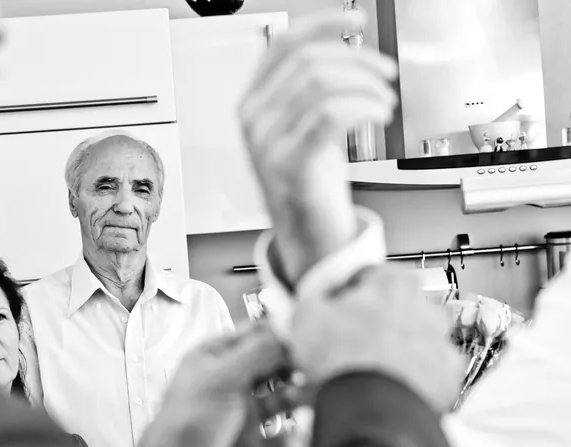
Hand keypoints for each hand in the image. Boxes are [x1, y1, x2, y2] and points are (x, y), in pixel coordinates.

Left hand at [139, 324, 299, 446]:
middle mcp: (230, 372)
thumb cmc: (185, 420)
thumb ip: (253, 353)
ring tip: (305, 384)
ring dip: (294, 381)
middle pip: (268, 355)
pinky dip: (290, 403)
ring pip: (276, 381)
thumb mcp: (220, 378)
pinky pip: (277, 407)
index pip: (253, 332)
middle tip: (308, 361)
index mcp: (216, 354)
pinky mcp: (250, 421)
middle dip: (290, 357)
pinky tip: (298, 402)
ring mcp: (240, 397)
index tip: (301, 338)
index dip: (278, 333)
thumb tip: (282, 333)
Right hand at [238, 10, 397, 285]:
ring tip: (385, 102)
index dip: (322, 25)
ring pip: (321, 84)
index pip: (283, 45)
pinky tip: (378, 114)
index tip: (356, 22)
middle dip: (358, 61)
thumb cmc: (310, 180)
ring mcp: (267, 142)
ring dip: (366, 87)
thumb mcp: (304, 125)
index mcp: (254, 102)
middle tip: (385, 74)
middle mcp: (254, 118)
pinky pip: (330, 115)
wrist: (307, 231)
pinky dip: (363, 107)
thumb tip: (348, 52)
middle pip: (308, 62)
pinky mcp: (290, 163)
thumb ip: (312, 90)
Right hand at [289, 266, 463, 412]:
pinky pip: (426, 372)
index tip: (335, 308)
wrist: (371, 407)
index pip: (367, 275)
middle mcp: (424, 307)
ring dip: (394, 350)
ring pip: (413, 340)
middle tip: (348, 342)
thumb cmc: (346, 359)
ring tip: (364, 370)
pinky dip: (409, 377)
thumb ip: (316, 299)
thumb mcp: (307, 316)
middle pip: (395, 307)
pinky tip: (385, 386)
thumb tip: (314, 304)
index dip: (346, 294)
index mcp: (393, 282)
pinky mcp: (447, 376)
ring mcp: (439, 342)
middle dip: (375, 322)